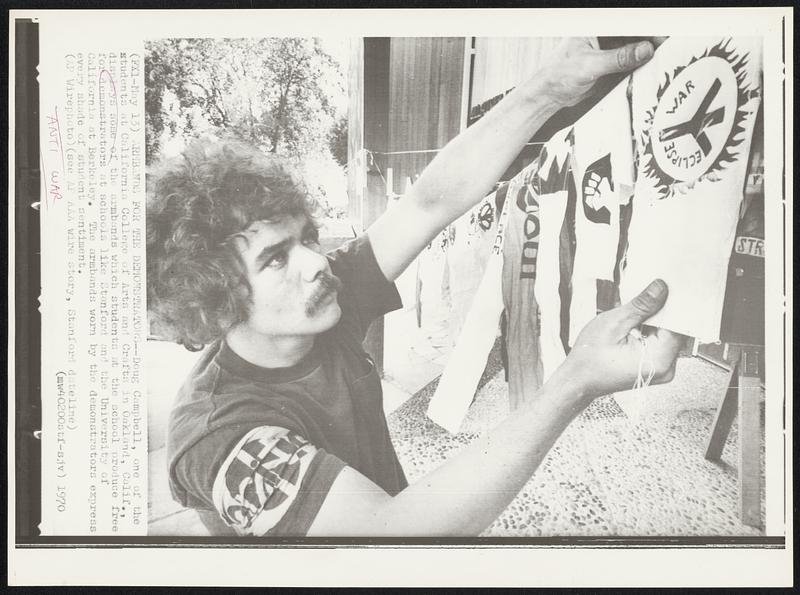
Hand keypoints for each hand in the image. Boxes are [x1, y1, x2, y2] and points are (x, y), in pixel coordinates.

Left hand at [535, 37, 663, 108]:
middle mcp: (603, 34)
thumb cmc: (558, 75)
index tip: (662, 36)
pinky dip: (641, 64)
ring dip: (648, 52)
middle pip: (634, 32)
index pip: (627, 23)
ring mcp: (608, 47)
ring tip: (663, 58)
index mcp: (596, 26)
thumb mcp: (590, 66)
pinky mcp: (610, 62)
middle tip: (667, 48)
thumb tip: (644, 51)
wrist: (549, 95)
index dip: (646, 28)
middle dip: (651, 38)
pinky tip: (649, 68)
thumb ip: (618, 58)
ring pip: (635, 45)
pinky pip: (631, 60)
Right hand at [545, 279, 684, 403]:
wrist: (578, 380)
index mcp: (658, 359)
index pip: (679, 324)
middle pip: (675, 329)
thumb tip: (661, 288)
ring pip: (667, 334)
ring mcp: (662, 369)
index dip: (672, 303)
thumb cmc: (589, 359)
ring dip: (654, 320)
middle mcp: (666, 368)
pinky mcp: (655, 366)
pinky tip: (634, 326)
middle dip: (661, 311)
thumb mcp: (613, 324)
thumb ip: (641, 306)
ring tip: (633, 316)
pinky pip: (660, 342)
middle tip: (644, 298)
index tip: (665, 286)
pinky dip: (650, 330)